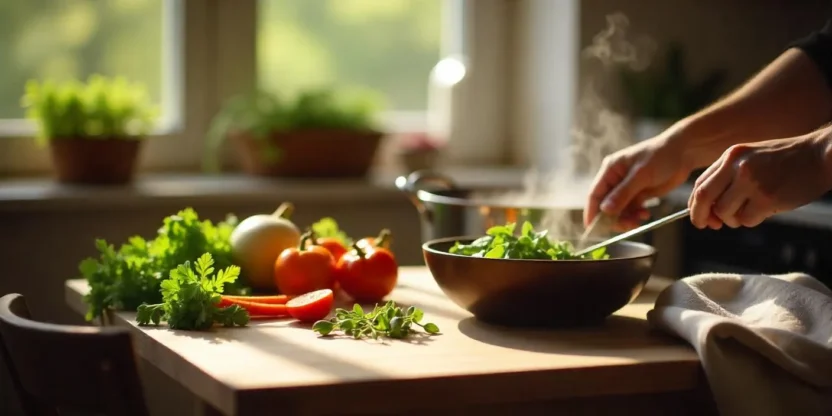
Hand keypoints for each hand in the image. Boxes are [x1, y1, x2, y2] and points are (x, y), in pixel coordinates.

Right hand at [585, 132, 695, 230]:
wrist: (683, 153)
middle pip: (606, 205)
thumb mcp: (641, 175)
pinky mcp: (639, 193)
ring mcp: (627, 188)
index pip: (595, 194)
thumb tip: (605, 210)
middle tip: (627, 226)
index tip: (592, 229)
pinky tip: (645, 214)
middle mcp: (616, 180)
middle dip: (614, 218)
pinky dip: (635, 215)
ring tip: (639, 219)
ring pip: (619, 210)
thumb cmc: (661, 156)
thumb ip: (623, 193)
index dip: (592, 212)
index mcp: (610, 170)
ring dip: (626, 218)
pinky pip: (631, 210)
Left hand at [688, 131, 831, 228]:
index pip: (700, 184)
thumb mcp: (752, 157)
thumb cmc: (787, 160)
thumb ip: (730, 176)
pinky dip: (751, 221)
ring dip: (733, 220)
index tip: (699, 216)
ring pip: (725, 213)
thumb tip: (710, 209)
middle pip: (704, 199)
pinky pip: (747, 219)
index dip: (695, 204)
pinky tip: (765, 210)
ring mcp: (752, 182)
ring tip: (749, 212)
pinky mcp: (767, 198)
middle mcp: (737, 166)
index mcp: (731, 155)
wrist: (822, 155)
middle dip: (701, 217)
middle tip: (709, 226)